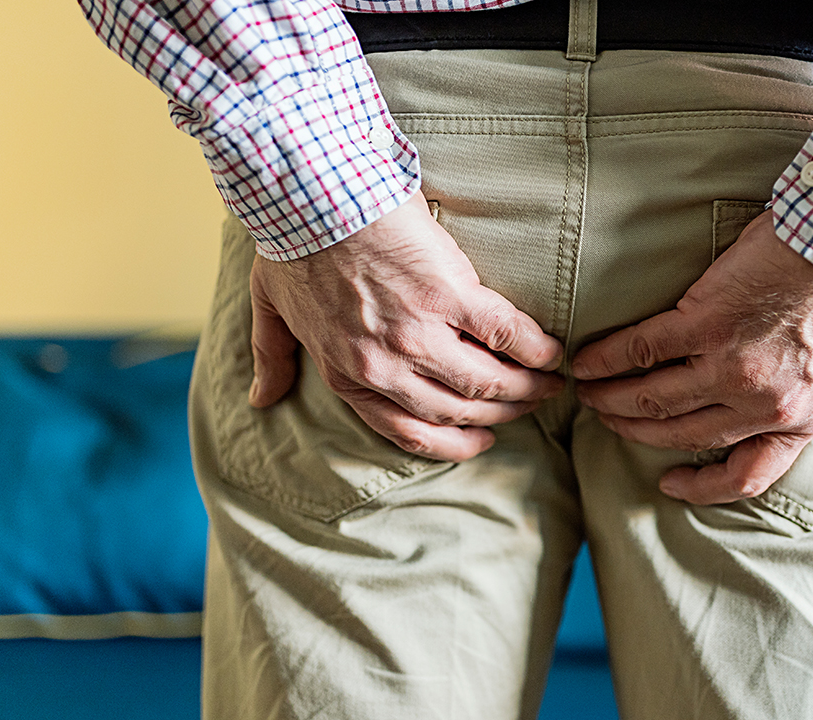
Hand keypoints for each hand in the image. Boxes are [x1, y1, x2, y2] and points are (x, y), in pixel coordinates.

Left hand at [248, 191, 564, 461]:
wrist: (312, 191)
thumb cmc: (292, 242)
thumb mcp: (271, 307)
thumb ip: (272, 356)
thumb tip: (263, 399)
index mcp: (347, 373)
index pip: (409, 431)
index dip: (453, 442)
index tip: (480, 438)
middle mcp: (384, 366)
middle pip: (456, 409)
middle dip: (499, 414)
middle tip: (526, 405)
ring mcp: (418, 334)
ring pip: (486, 382)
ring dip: (524, 388)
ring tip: (549, 383)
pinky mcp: (449, 295)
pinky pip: (505, 335)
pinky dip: (533, 348)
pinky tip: (550, 352)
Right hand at [572, 211, 812, 504]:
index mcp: (802, 418)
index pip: (745, 476)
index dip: (702, 488)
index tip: (672, 483)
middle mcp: (760, 403)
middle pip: (683, 434)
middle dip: (639, 432)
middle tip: (612, 421)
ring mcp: (727, 364)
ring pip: (655, 398)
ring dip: (615, 400)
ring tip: (589, 393)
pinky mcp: (702, 320)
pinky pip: (642, 349)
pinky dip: (609, 358)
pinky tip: (587, 361)